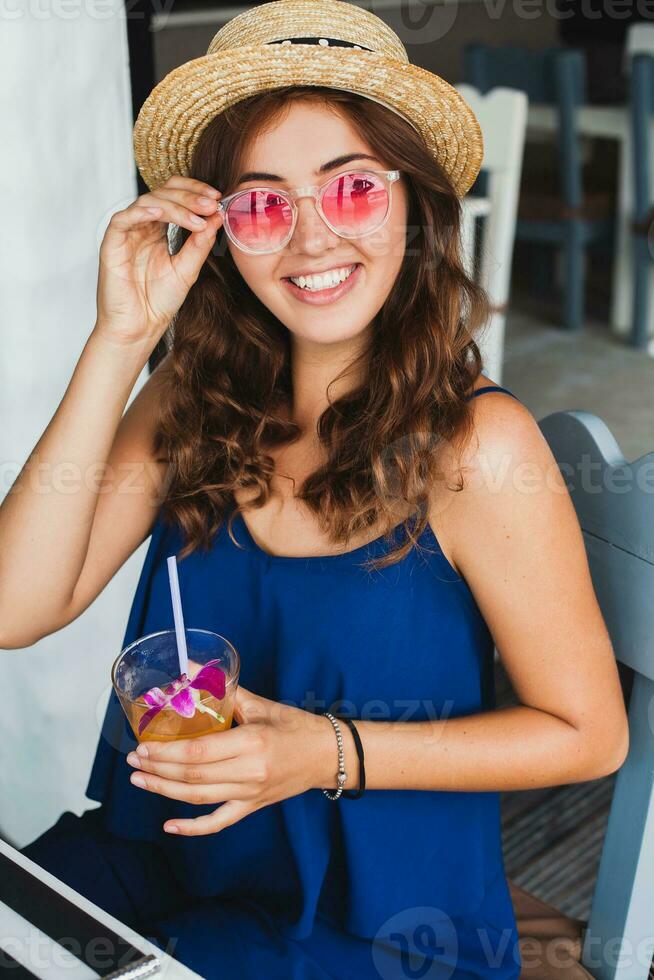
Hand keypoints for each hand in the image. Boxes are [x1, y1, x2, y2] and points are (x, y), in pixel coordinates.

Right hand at [95, 175, 223, 349]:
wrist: (139, 327)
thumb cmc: (160, 302)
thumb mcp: (188, 269)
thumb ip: (200, 243)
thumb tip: (217, 216)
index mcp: (159, 230)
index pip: (176, 196)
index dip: (195, 191)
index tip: (218, 198)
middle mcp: (143, 227)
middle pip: (163, 193)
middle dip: (189, 196)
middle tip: (211, 203)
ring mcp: (127, 233)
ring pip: (147, 202)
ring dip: (174, 206)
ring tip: (197, 218)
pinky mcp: (112, 243)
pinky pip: (123, 218)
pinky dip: (141, 212)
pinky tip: (161, 215)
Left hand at [125, 685, 333, 836]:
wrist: (327, 754)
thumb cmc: (295, 726)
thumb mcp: (260, 704)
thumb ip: (222, 688)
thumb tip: (188, 667)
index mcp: (251, 744)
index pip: (198, 754)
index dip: (166, 753)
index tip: (144, 745)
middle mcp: (249, 773)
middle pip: (192, 778)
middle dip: (157, 770)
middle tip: (134, 760)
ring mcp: (250, 794)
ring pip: (198, 798)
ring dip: (164, 792)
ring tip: (140, 780)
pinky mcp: (252, 807)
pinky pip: (218, 822)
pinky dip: (192, 828)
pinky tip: (170, 826)